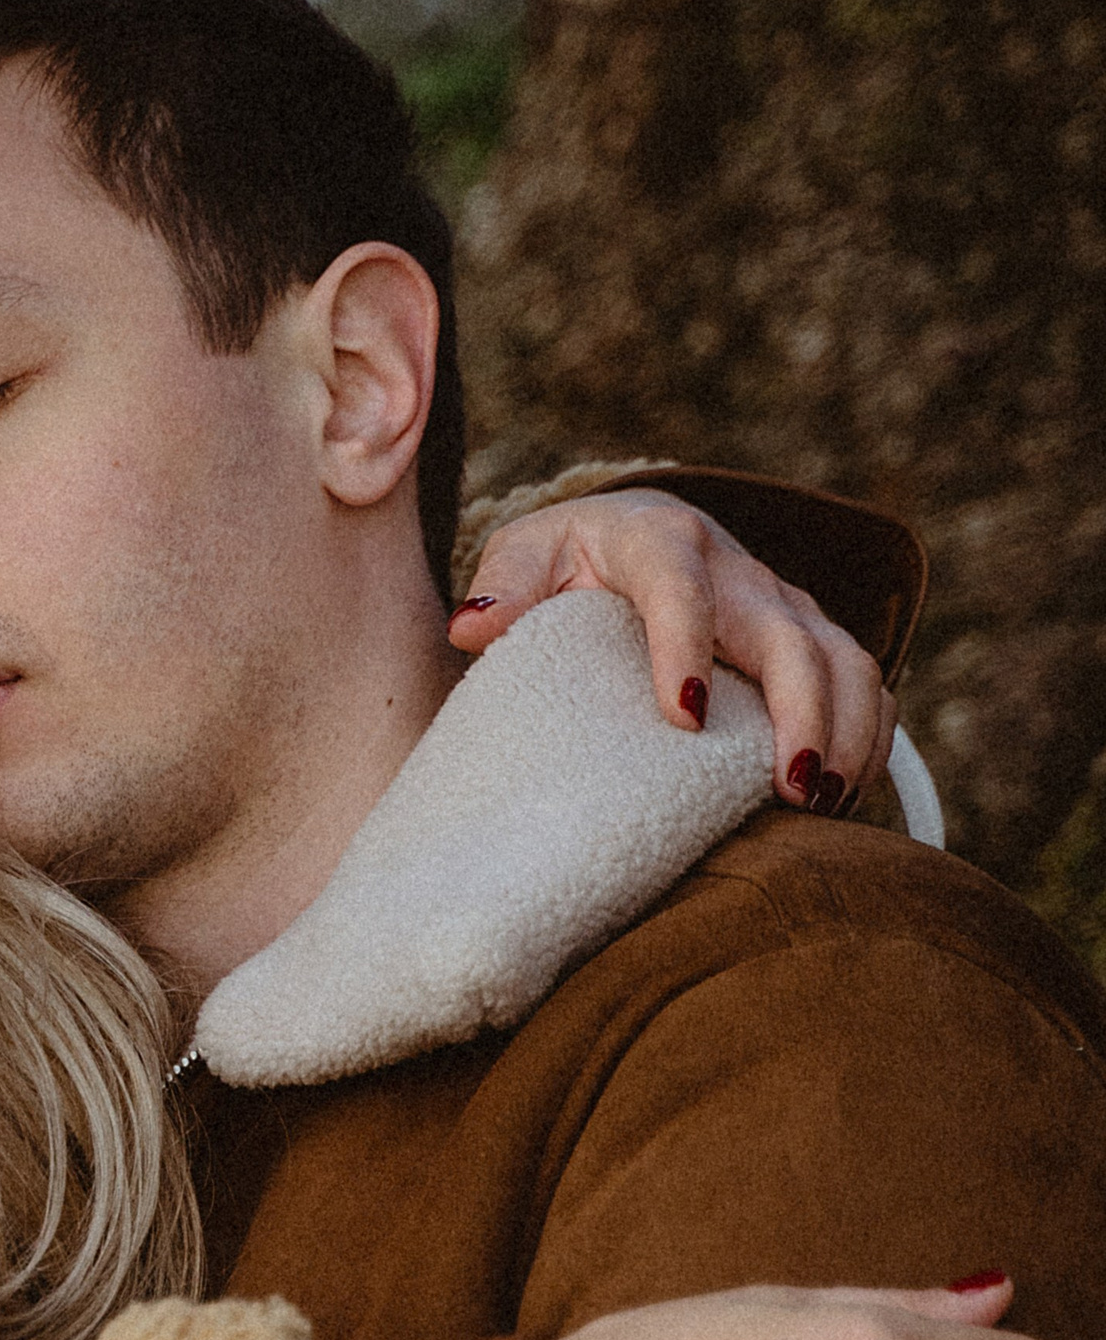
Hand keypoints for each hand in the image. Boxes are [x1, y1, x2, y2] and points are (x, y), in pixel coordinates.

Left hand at [452, 489, 894, 812]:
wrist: (635, 535)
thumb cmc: (568, 559)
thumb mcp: (526, 557)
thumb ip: (504, 587)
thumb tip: (472, 626)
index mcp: (659, 540)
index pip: (679, 587)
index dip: (685, 648)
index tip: (684, 718)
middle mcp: (737, 570)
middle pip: (791, 638)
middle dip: (801, 713)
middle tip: (788, 790)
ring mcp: (786, 605)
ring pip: (846, 663)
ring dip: (847, 734)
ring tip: (819, 804)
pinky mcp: (815, 639)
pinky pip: (866, 688)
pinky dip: (867, 742)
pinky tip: (841, 800)